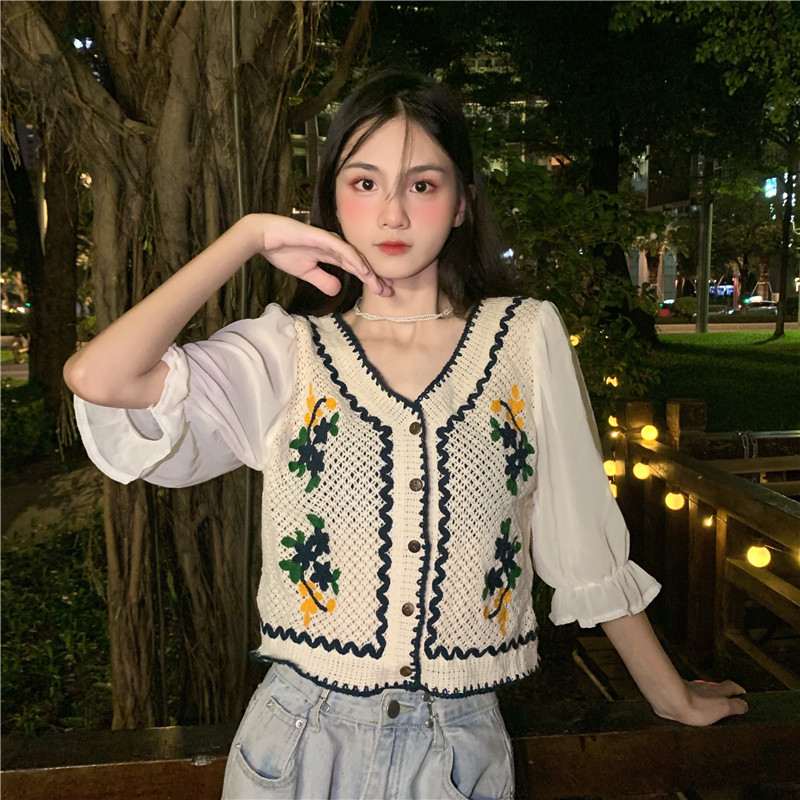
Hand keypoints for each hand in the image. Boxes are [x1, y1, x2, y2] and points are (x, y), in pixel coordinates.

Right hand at [253, 214, 391, 297]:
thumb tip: (337, 290)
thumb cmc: (283, 250)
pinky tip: (364, 271)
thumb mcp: (306, 272)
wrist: (265, 237)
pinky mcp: (323, 238)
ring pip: (355, 258)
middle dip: (375, 278)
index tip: (382, 292)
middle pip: (360, 263)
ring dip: (368, 272)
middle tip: (389, 292)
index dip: (369, 280)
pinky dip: (354, 261)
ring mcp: (330, 241)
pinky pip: (343, 251)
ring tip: (380, 285)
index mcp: (332, 255)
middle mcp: (335, 247)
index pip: (355, 269)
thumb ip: (323, 280)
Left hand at [658, 679, 747, 726]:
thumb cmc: (699, 706)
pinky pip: (690, 697)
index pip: (732, 686)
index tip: (744, 696)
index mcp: (718, 690)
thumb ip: (735, 706)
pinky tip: (694, 709)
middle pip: (718, 688)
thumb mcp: (723, 707)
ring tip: (712, 709)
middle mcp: (706, 687)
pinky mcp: (680, 694)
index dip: (739, 691)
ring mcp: (692, 689)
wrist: (672, 701)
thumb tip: (745, 704)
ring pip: (704, 692)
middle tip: (729, 704)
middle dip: (724, 694)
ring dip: (709, 698)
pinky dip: (695, 701)